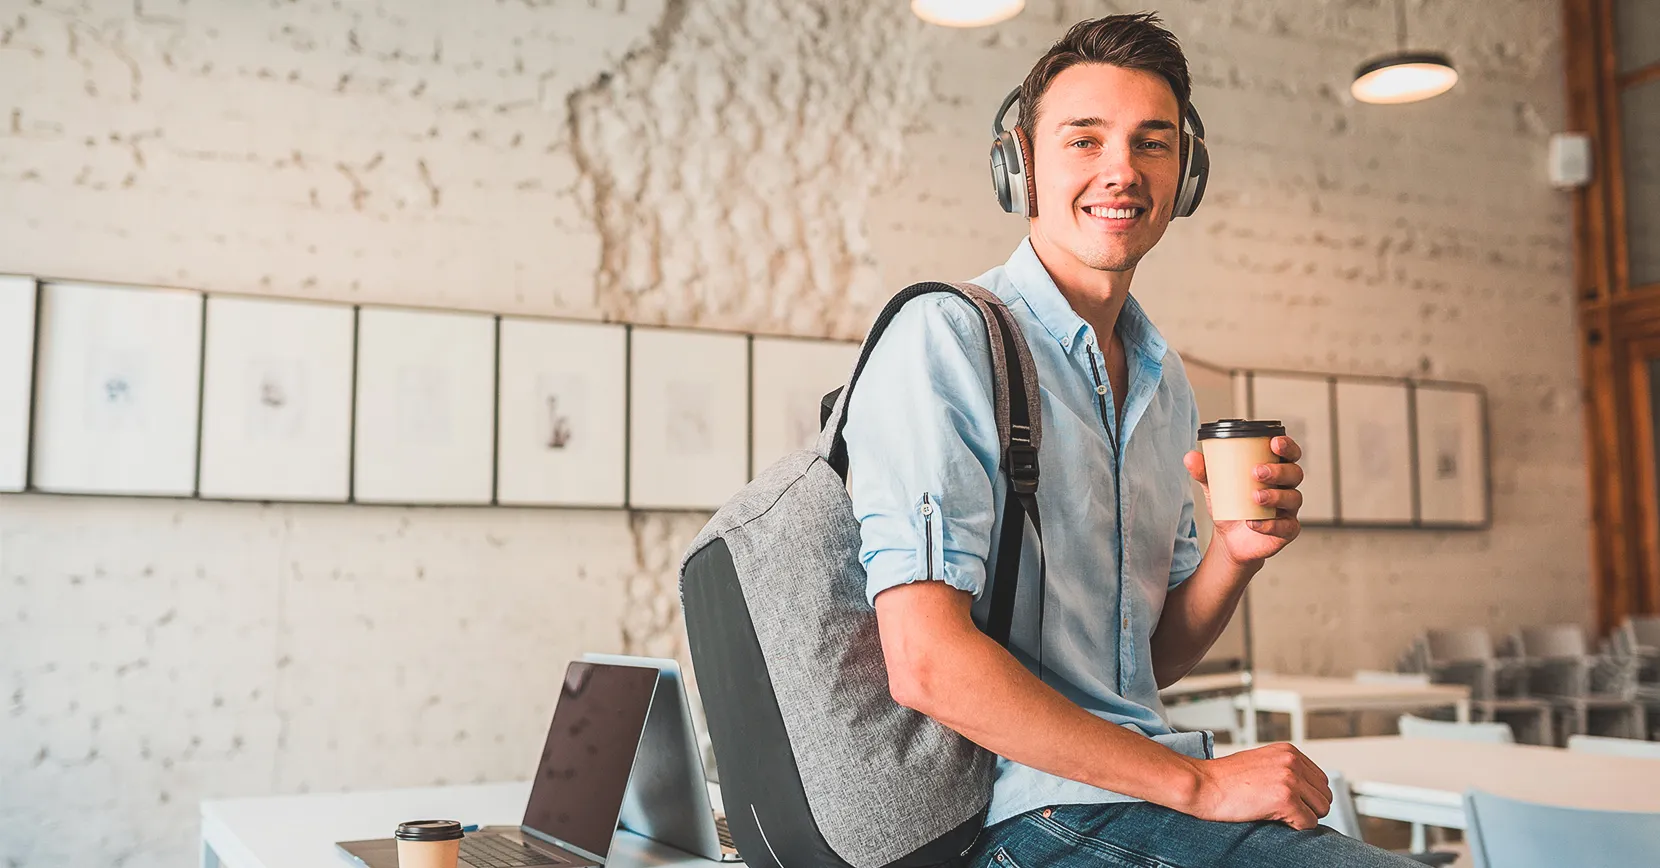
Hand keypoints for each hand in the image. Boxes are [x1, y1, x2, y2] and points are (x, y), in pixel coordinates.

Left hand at [1183, 435, 1303, 565]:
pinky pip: (1285, 527)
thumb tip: (1190, 457)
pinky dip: (1269, 524)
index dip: (1287, 446)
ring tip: (1255, 496)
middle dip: (1278, 470)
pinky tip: (1253, 522)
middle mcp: (1286, 487)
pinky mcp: (1287, 530)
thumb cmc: (1230, 506)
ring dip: (1275, 495)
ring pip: (1292, 498)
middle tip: (1257, 471)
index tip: (1275, 442)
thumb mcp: (1215, 487)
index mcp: (1274, 470)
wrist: (1230, 540)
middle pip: (1294, 473)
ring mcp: (1288, 509)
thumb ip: (1205, 472)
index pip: (1289, 454)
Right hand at [1184, 743, 1333, 829]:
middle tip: (1283, 811)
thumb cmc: (1224, 778)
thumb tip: (1304, 790)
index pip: (1321, 780)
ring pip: (1321, 810)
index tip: (1288, 801)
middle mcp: (1293, 762)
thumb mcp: (1260, 763)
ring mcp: (1290, 779)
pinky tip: (1273, 819)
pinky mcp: (1286, 798)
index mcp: (1289, 751)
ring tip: (1277, 813)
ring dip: (1303, 817)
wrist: (1202, 784)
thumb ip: (1284, 770)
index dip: (1307, 796)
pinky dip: (1295, 827)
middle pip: (1324, 795)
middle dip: (1308, 807)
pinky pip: (1308, 823)